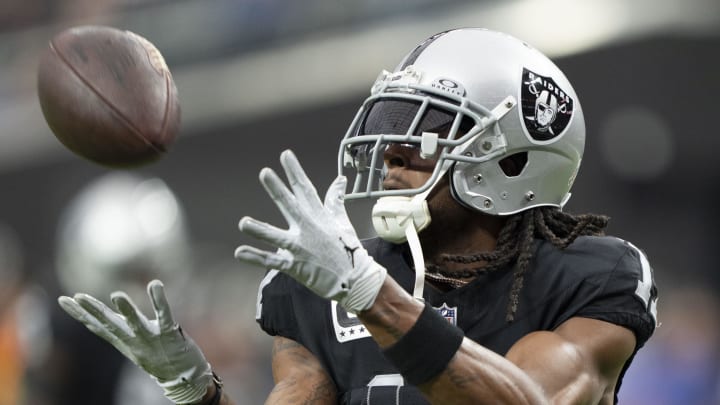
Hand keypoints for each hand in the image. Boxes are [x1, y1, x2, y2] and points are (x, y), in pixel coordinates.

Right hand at [58, 280, 212, 403]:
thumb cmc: (156, 355)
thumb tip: (98, 317)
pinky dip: (159, 300)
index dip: (79, 313)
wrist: (182, 376)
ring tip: (117, 295)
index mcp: (122, 339)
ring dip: (127, 309)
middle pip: (110, 324)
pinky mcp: (169, 334)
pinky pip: (164, 315)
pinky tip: (155, 285)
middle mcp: (133, 339)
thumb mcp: (131, 343)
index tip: (62, 300)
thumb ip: (116, 329)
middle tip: (78, 296)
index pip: (97, 325)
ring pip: (136, 322)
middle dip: (94, 311)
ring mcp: (151, 337)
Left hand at [234, 150, 385, 312]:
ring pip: (276, 236)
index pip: (305, 189)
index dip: (295, 172)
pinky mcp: (295, 265)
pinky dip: (255, 257)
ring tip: (243, 223)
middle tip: (265, 173)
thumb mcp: (342, 221)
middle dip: (277, 190)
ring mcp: (300, 247)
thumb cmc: (348, 249)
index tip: (286, 155)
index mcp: (319, 216)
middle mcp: (308, 228)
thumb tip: (340, 180)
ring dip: (259, 230)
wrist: (355, 279)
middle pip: (290, 206)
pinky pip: (271, 260)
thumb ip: (335, 200)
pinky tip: (239, 251)